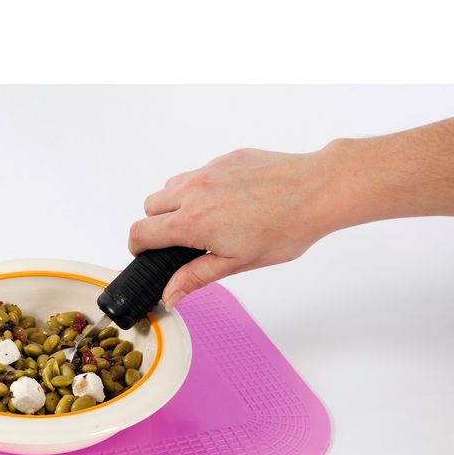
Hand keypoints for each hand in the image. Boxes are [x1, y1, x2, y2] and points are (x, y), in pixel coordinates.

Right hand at [129, 147, 339, 305]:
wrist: (317, 191)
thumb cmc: (284, 229)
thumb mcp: (237, 263)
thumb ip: (195, 277)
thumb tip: (170, 295)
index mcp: (191, 222)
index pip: (140, 232)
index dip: (137, 247)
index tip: (146, 255)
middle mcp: (193, 192)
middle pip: (149, 207)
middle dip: (155, 225)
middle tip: (178, 241)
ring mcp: (209, 171)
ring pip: (171, 187)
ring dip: (174, 205)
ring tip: (202, 221)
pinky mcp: (226, 159)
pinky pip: (198, 174)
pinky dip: (200, 190)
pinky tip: (227, 203)